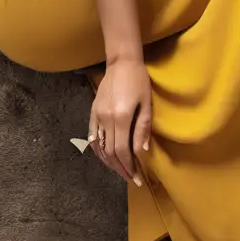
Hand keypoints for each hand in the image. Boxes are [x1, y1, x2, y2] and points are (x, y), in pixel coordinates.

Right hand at [87, 59, 151, 184]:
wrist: (122, 62)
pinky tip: (105, 157)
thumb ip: (143, 128)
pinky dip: (98, 151)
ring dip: (110, 163)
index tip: (137, 178)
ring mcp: (97, 116)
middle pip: (111, 152)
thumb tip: (142, 152)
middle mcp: (106, 120)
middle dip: (121, 168)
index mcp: (121, 117)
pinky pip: (93, 137)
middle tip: (131, 178)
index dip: (129, 166)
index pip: (123, 151)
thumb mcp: (146, 103)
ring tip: (121, 170)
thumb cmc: (139, 81)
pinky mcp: (93, 112)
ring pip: (100, 148)